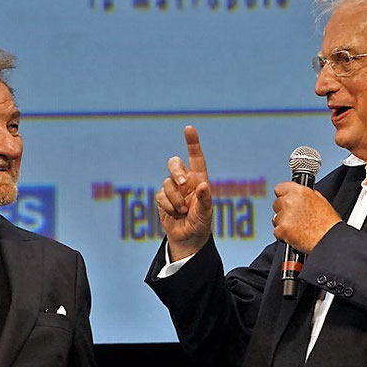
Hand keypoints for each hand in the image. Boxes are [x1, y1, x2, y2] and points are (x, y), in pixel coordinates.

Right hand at [156, 125, 212, 260]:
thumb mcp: (206, 213)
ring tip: (183, 211)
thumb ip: (205, 199)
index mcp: (199, 179)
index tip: (188, 128)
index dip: (192, 143)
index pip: (196, 158)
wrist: (188, 238)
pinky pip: (161, 196)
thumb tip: (203, 185)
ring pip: (167, 183)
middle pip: (174, 163)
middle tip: (183, 183)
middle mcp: (185, 181)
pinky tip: (175, 214)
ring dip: (175, 199)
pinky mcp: (162, 199)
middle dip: (176, 171)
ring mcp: (173, 189)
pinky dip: (168, 206)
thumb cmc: (200, 224)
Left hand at [272, 182, 341, 253]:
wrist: (330, 240)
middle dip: (283, 210)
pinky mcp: (282, 229)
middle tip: (295, 218)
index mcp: (301, 192)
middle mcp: (291, 201)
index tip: (285, 200)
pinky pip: (276, 231)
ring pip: (275, 218)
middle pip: (276, 203)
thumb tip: (298, 195)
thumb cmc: (329, 224)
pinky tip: (295, 236)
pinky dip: (283, 235)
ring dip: (283, 223)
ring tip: (298, 228)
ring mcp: (285, 215)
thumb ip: (306, 195)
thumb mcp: (321, 201)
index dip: (283, 195)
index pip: (280, 188)